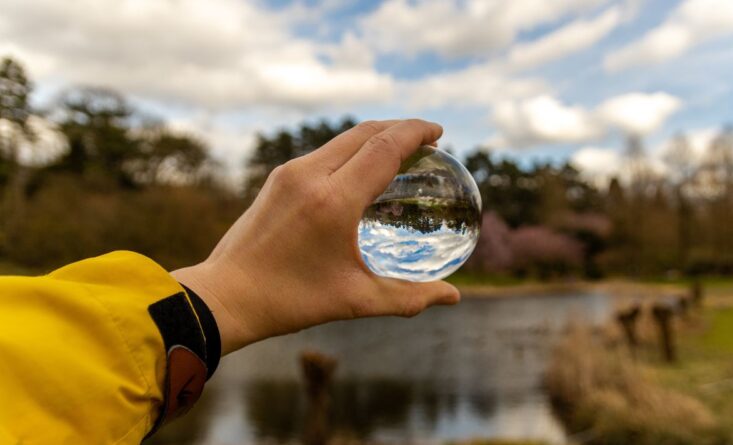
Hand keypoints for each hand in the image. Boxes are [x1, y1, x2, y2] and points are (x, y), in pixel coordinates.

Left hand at [171, 119, 459, 353]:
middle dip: (399, 128)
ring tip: (398, 150)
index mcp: (333, 201)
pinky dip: (351, 151)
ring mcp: (289, 173)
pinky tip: (360, 171)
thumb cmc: (290, 301)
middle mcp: (310, 176)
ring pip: (342, 139)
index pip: (383, 148)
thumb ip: (409, 297)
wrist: (224, 295)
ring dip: (374, 137)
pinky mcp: (277, 179)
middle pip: (364, 132)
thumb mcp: (355, 301)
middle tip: (427, 137)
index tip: (438, 131)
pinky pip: (323, 153)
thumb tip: (453, 297)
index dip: (415, 132)